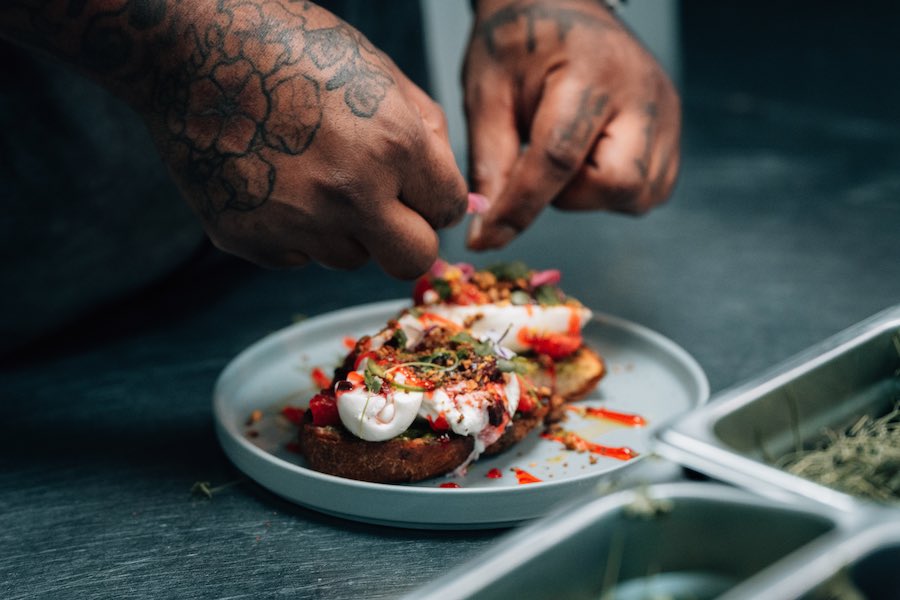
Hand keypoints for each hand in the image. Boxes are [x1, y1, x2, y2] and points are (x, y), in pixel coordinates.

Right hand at [142, 1, 466, 277]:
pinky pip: (296, 257)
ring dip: (347, 231)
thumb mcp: (378, 70)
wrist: (187, 47)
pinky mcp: (249, 238)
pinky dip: (295, 232)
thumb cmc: (289, 47)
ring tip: (313, 178)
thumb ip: (429, 135)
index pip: (447, 210)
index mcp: (393, 143)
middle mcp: (350, 192)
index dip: (435, 199)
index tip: (418, 191)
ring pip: (351, 260)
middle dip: (409, 239)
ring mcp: (296, 222)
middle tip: (388, 212)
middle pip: (413, 261)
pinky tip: (275, 184)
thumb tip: (461, 198)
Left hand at [464, 0, 680, 248]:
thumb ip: (490, 164)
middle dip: (572, 195)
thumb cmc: (521, 42)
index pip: (558, 158)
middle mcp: (643, 94)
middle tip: (541, 166)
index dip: (520, 206)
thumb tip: (488, 229)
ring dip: (593, 194)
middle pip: (618, 184)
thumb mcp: (488, 94)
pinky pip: (652, 189)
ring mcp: (667, 113)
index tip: (488, 237)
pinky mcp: (674, 129)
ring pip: (639, 195)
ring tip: (566, 157)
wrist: (560, 5)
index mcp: (591, 72)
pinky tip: (590, 159)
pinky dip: (616, 190)